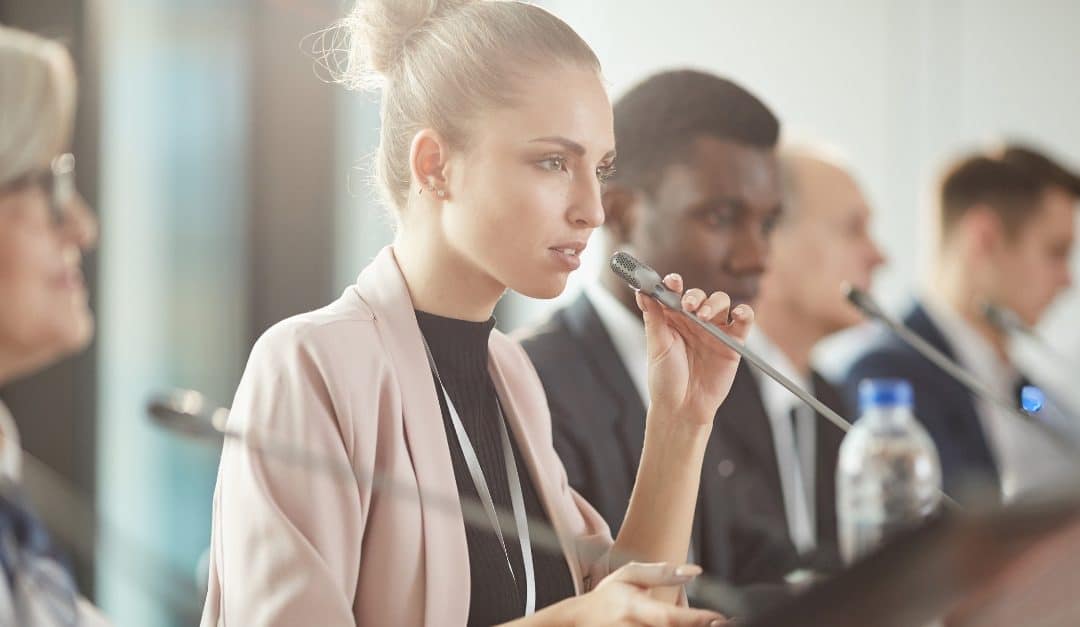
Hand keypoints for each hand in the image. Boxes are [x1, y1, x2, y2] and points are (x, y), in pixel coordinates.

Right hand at [509, 562, 728, 626]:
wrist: (574, 622)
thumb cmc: (606, 598)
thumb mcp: (627, 576)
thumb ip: (660, 573)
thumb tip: (695, 571)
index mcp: (633, 608)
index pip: (669, 617)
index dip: (695, 619)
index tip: (719, 618)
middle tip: (724, 624)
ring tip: (713, 625)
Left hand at [637, 274, 753, 425]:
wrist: (682, 408)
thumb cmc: (665, 379)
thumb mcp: (656, 347)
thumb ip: (653, 319)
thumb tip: (643, 292)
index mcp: (672, 319)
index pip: (674, 293)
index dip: (673, 284)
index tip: (672, 281)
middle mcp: (693, 321)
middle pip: (699, 295)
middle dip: (694, 296)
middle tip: (688, 306)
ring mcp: (714, 330)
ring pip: (720, 302)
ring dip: (713, 303)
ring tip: (704, 316)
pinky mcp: (732, 343)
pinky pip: (743, 321)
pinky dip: (744, 313)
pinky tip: (738, 314)